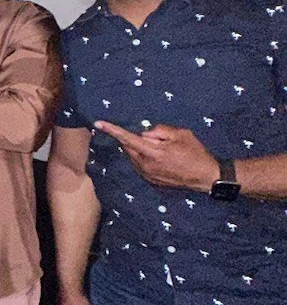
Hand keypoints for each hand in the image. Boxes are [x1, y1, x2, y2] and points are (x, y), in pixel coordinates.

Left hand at [94, 121, 218, 191]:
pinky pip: (140, 165)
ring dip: (139, 149)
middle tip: (152, 137)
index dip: (112, 130)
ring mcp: (148, 175)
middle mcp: (146, 165)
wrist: (206, 177)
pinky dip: (143, 157)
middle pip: (128, 147)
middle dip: (133, 138)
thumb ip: (160, 131)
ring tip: (162, 148)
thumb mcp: (181, 134)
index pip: (127, 138)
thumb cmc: (196, 153)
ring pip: (133, 157)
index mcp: (153, 153)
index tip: (98, 123)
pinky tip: (160, 157)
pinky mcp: (152, 181)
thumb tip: (145, 134)